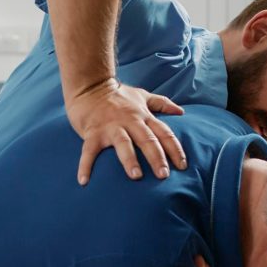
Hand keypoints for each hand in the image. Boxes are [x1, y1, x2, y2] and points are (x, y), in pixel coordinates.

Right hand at [66, 78, 186, 185]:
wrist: (89, 85)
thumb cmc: (117, 95)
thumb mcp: (142, 96)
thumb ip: (162, 103)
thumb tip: (181, 111)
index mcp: (143, 115)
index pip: (164, 133)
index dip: (175, 149)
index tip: (182, 166)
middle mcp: (130, 121)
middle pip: (147, 140)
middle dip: (157, 157)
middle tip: (164, 175)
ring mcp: (110, 127)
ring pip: (123, 144)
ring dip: (130, 160)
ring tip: (136, 176)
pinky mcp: (92, 132)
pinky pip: (89, 151)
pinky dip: (85, 165)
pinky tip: (84, 181)